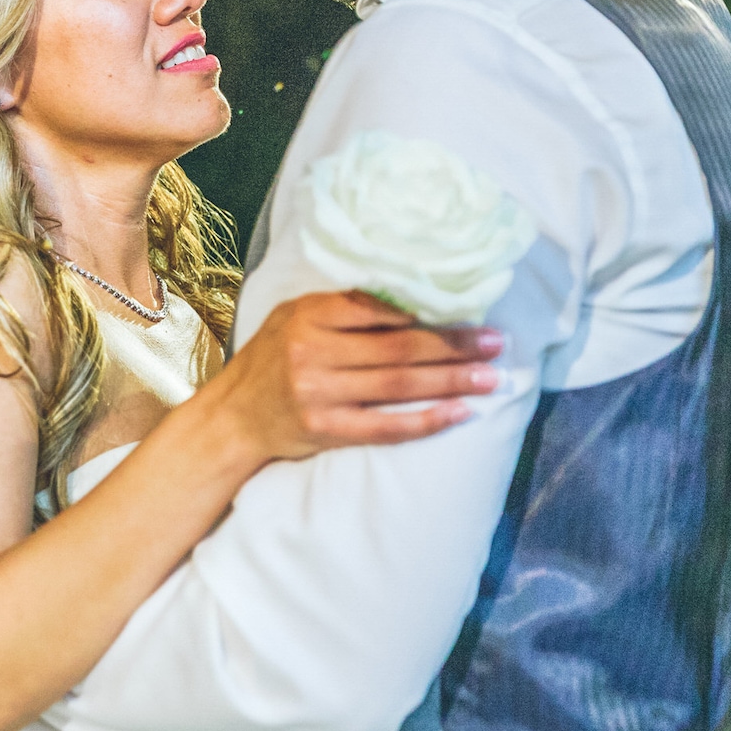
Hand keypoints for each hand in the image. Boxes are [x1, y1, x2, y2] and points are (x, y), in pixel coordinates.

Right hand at [203, 291, 504, 461]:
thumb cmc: (272, 360)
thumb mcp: (295, 316)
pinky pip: (386, 426)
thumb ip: (343, 308)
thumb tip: (411, 301)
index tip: (468, 309)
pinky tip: (460, 414)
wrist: (232, 418)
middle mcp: (313, 351)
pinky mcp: (326, 429)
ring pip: (399, 384)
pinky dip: (427, 421)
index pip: (377, 307)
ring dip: (452, 381)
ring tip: (492, 378)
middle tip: (497, 343)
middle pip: (399, 347)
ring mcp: (320, 393)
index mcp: (309, 314)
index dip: (427, 311)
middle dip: (455, 346)